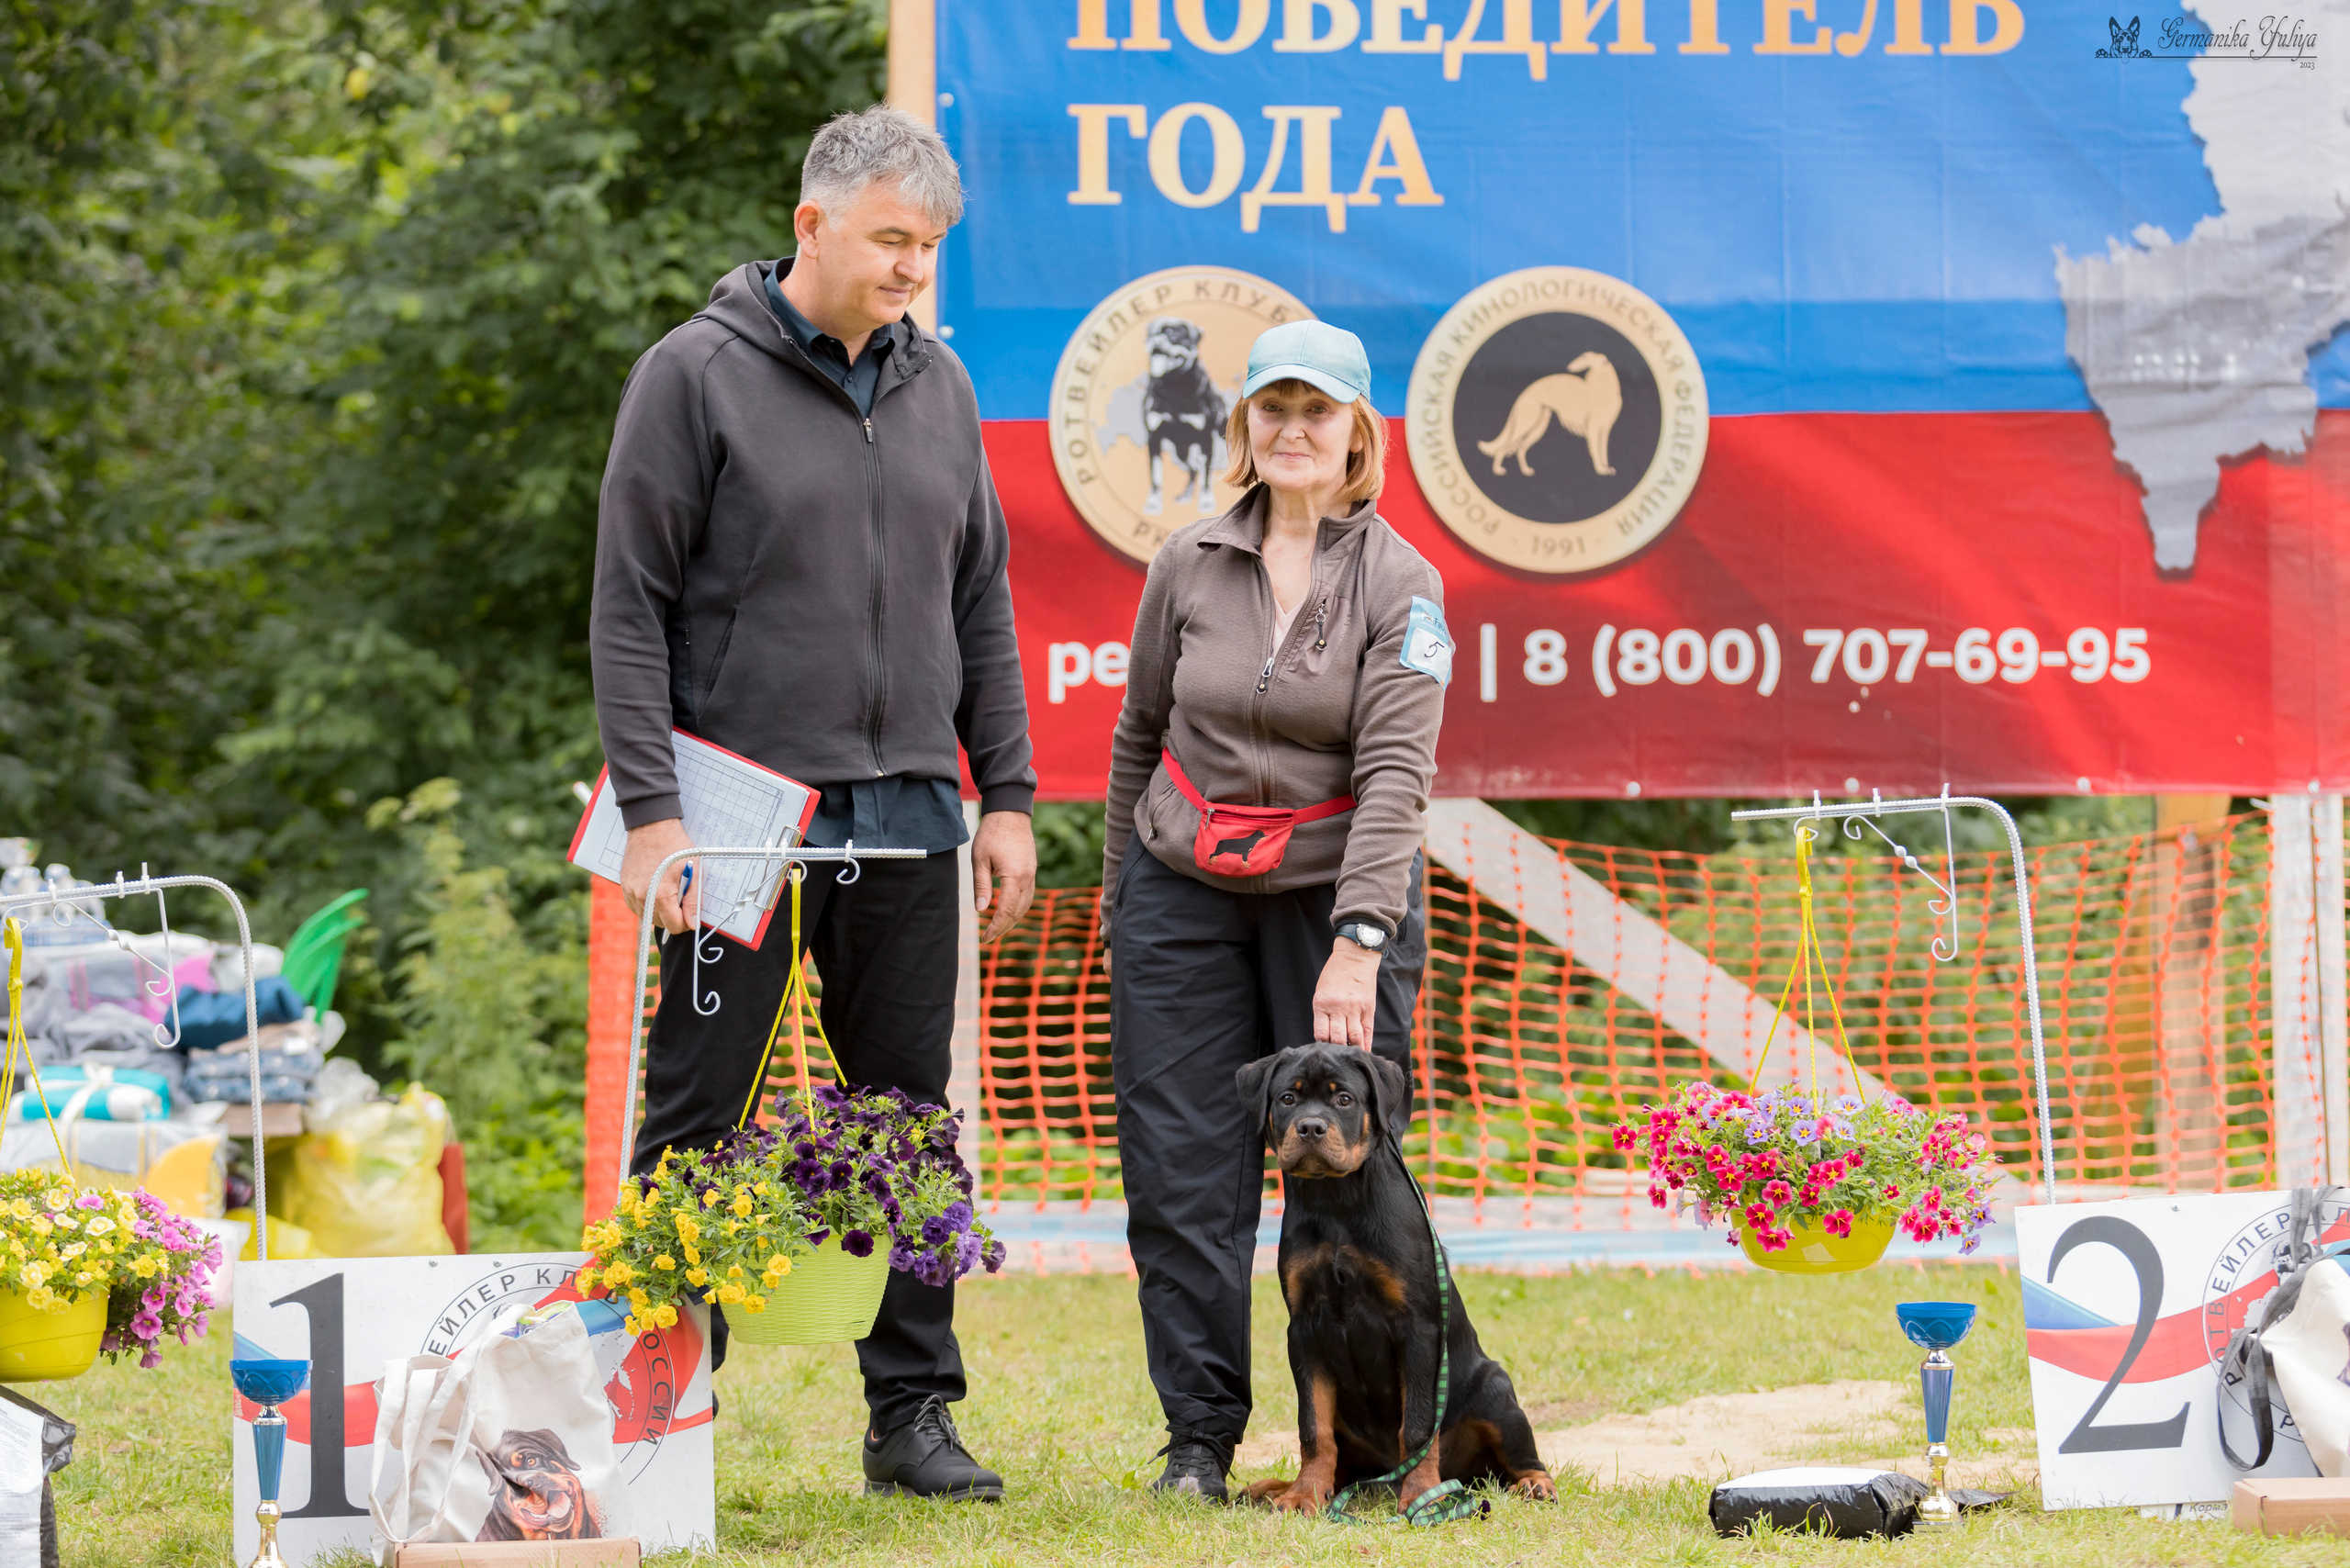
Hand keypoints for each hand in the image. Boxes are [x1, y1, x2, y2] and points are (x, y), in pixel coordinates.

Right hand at [620, 818, 698, 934]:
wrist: (651, 827)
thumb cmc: (675, 846)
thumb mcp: (693, 871)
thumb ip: (693, 900)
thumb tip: (693, 923)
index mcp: (661, 895)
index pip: (675, 926)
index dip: (686, 921)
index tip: (690, 911)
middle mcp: (643, 897)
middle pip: (661, 924)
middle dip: (673, 916)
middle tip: (680, 896)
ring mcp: (631, 893)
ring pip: (648, 917)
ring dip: (659, 911)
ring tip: (667, 890)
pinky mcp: (624, 888)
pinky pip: (637, 907)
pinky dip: (647, 904)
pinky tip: (655, 888)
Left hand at [971, 810, 1036, 942]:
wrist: (1010, 813)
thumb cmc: (992, 834)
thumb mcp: (980, 860)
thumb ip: (982, 886)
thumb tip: (981, 910)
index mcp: (1014, 877)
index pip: (1007, 911)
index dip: (996, 928)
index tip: (985, 938)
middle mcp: (1027, 878)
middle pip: (1019, 912)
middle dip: (1004, 927)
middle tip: (989, 937)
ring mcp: (1032, 874)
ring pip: (1026, 905)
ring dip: (1013, 919)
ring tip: (998, 927)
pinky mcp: (1032, 869)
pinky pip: (1028, 895)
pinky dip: (1019, 907)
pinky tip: (1009, 910)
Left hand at [1313, 939, 1380, 1048]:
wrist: (1354, 958)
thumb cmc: (1334, 976)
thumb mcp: (1321, 993)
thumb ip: (1323, 1014)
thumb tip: (1327, 1037)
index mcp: (1322, 1004)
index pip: (1321, 1034)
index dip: (1323, 1045)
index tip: (1324, 1050)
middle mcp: (1339, 1008)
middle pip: (1337, 1038)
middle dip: (1337, 1050)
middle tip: (1338, 1056)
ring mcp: (1355, 1009)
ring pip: (1354, 1037)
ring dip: (1352, 1049)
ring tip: (1351, 1056)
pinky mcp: (1368, 1008)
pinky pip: (1368, 1031)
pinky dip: (1366, 1044)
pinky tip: (1364, 1052)